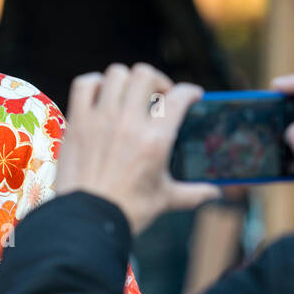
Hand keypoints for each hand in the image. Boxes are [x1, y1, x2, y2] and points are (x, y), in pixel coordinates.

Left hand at [55, 63, 220, 233]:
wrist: (88, 219)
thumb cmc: (129, 210)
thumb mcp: (166, 199)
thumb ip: (194, 193)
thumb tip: (215, 194)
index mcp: (155, 139)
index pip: (179, 97)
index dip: (190, 92)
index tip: (192, 95)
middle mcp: (128, 122)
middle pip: (145, 75)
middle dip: (157, 81)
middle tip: (158, 96)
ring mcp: (100, 119)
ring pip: (115, 74)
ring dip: (126, 81)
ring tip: (130, 95)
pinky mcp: (78, 123)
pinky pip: (84, 85)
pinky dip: (94, 84)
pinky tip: (101, 96)